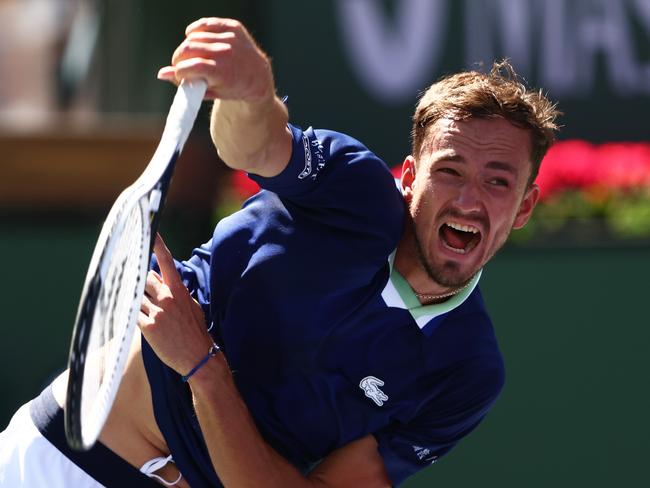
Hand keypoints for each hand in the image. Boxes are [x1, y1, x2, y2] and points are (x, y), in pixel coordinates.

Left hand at [138, 234, 213, 375]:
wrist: (198, 356)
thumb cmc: (195, 331)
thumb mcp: (191, 306)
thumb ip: (176, 292)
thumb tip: (161, 280)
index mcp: (179, 290)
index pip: (166, 262)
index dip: (157, 245)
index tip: (151, 231)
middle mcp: (167, 298)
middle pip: (144, 278)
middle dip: (142, 284)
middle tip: (146, 294)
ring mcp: (157, 312)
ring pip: (136, 296)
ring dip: (137, 301)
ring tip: (146, 311)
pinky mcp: (148, 327)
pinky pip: (132, 314)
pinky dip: (131, 314)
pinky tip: (137, 320)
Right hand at [157, 17, 273, 102]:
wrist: (257, 77)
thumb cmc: (230, 87)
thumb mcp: (209, 91)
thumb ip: (185, 83)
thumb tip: (161, 73)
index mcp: (222, 72)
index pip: (189, 66)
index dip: (179, 69)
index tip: (179, 73)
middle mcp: (226, 53)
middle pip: (188, 48)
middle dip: (178, 57)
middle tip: (180, 63)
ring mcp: (230, 38)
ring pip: (194, 36)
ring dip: (187, 46)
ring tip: (190, 54)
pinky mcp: (233, 27)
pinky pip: (205, 24)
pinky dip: (196, 31)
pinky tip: (196, 39)